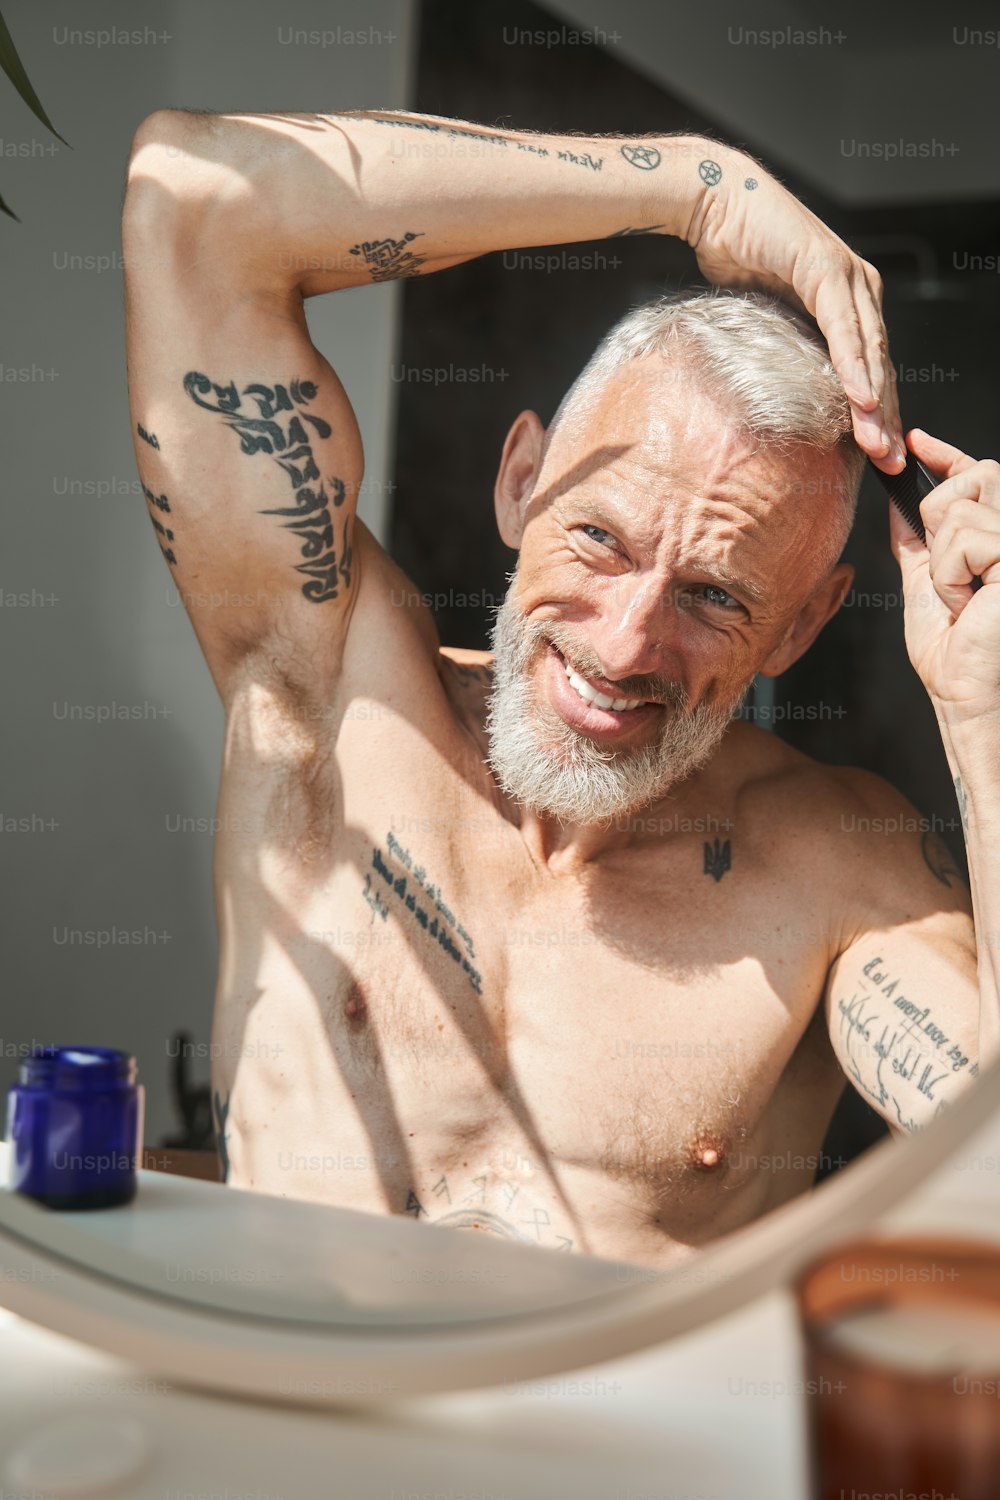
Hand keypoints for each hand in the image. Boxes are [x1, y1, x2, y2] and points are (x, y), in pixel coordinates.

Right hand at [683, 148, 903, 473]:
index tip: (880, 456)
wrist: (717, 207)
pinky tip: (861, 396)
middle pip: (879, 365)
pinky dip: (853, 366)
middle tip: (888, 463)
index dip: (879, 414)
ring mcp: (847, 278)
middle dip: (885, 419)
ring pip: (869, 352)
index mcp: (848, 301)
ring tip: (877, 443)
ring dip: (875, 402)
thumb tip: (788, 389)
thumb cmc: (737, 256)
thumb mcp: (769, 316)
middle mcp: (857, 289)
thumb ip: (791, 345)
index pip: (871, 367)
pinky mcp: (827, 269)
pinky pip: (844, 329)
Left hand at [890, 429, 999, 722]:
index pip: (981, 474)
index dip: (948, 453)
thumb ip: (916, 542)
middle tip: (942, 566)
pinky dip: (951, 576)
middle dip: (939, 513)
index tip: (916, 440)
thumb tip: (898, 506)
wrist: (964, 693)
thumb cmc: (953, 652)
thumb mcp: (924, 583)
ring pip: (961, 508)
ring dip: (942, 560)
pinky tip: (967, 605)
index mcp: (998, 537)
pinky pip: (966, 539)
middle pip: (976, 475)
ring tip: (960, 599)